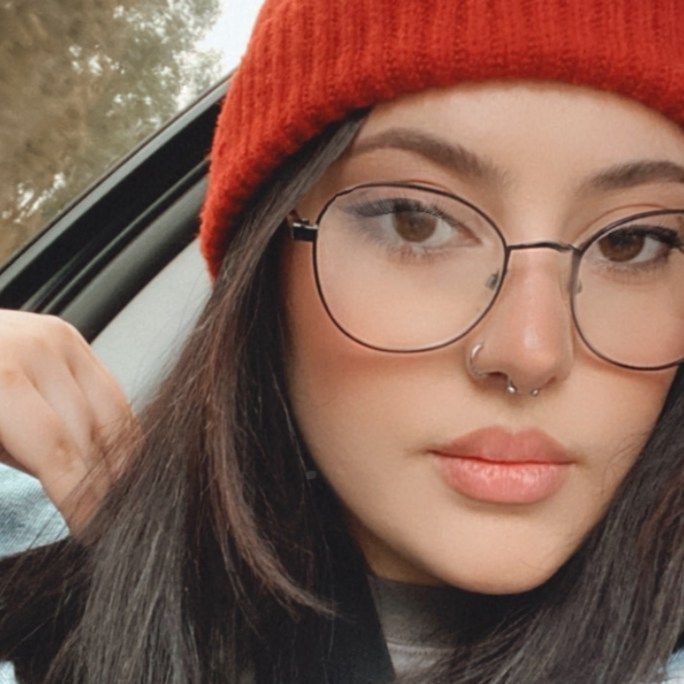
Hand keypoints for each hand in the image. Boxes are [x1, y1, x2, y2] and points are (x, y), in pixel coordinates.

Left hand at [0, 309, 138, 535]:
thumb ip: (12, 455)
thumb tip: (65, 498)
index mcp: (0, 376)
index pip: (54, 447)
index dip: (77, 494)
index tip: (90, 527)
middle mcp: (35, 350)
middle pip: (87, 432)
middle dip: (99, 483)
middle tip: (106, 518)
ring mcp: (59, 340)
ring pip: (110, 414)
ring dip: (117, 460)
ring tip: (116, 495)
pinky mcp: (73, 340)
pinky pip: (112, 393)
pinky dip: (119, 430)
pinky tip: (118, 460)